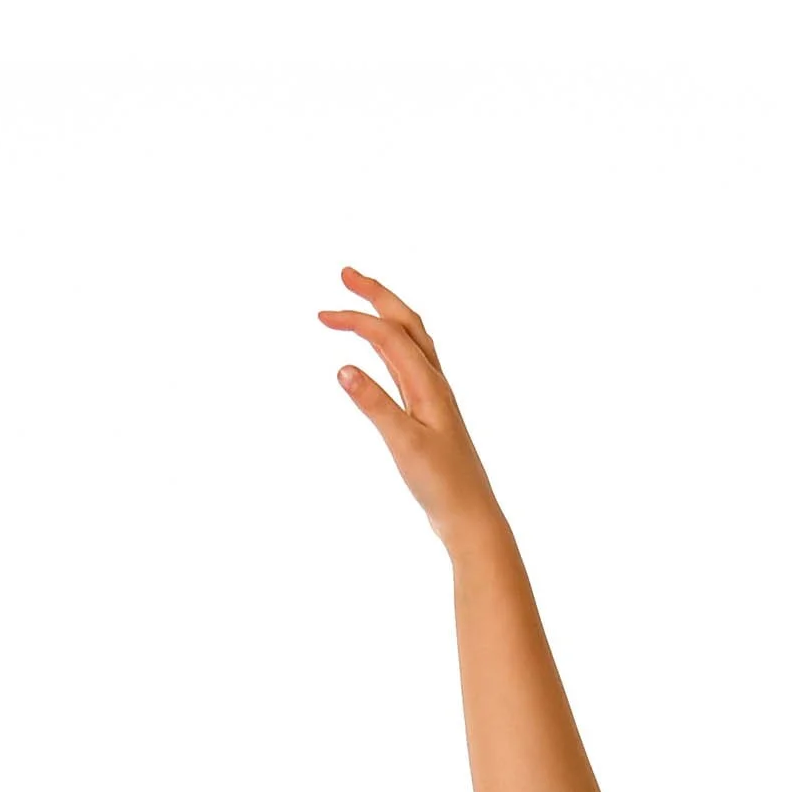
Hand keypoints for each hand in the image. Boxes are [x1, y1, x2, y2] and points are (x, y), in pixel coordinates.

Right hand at [317, 267, 501, 547]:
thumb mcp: (404, 445)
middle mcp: (435, 383)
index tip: (321, 316)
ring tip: (363, 300)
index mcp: (428, 384)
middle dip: (376, 295)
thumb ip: (375, 406)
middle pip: (406, 323)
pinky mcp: (432, 413)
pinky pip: (413, 363)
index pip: (388, 335)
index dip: (355, 320)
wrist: (470, 517)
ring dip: (388, 314)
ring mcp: (435, 397)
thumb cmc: (442, 485)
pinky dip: (395, 344)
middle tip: (345, 274)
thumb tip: (343, 369)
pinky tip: (384, 351)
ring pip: (413, 340)